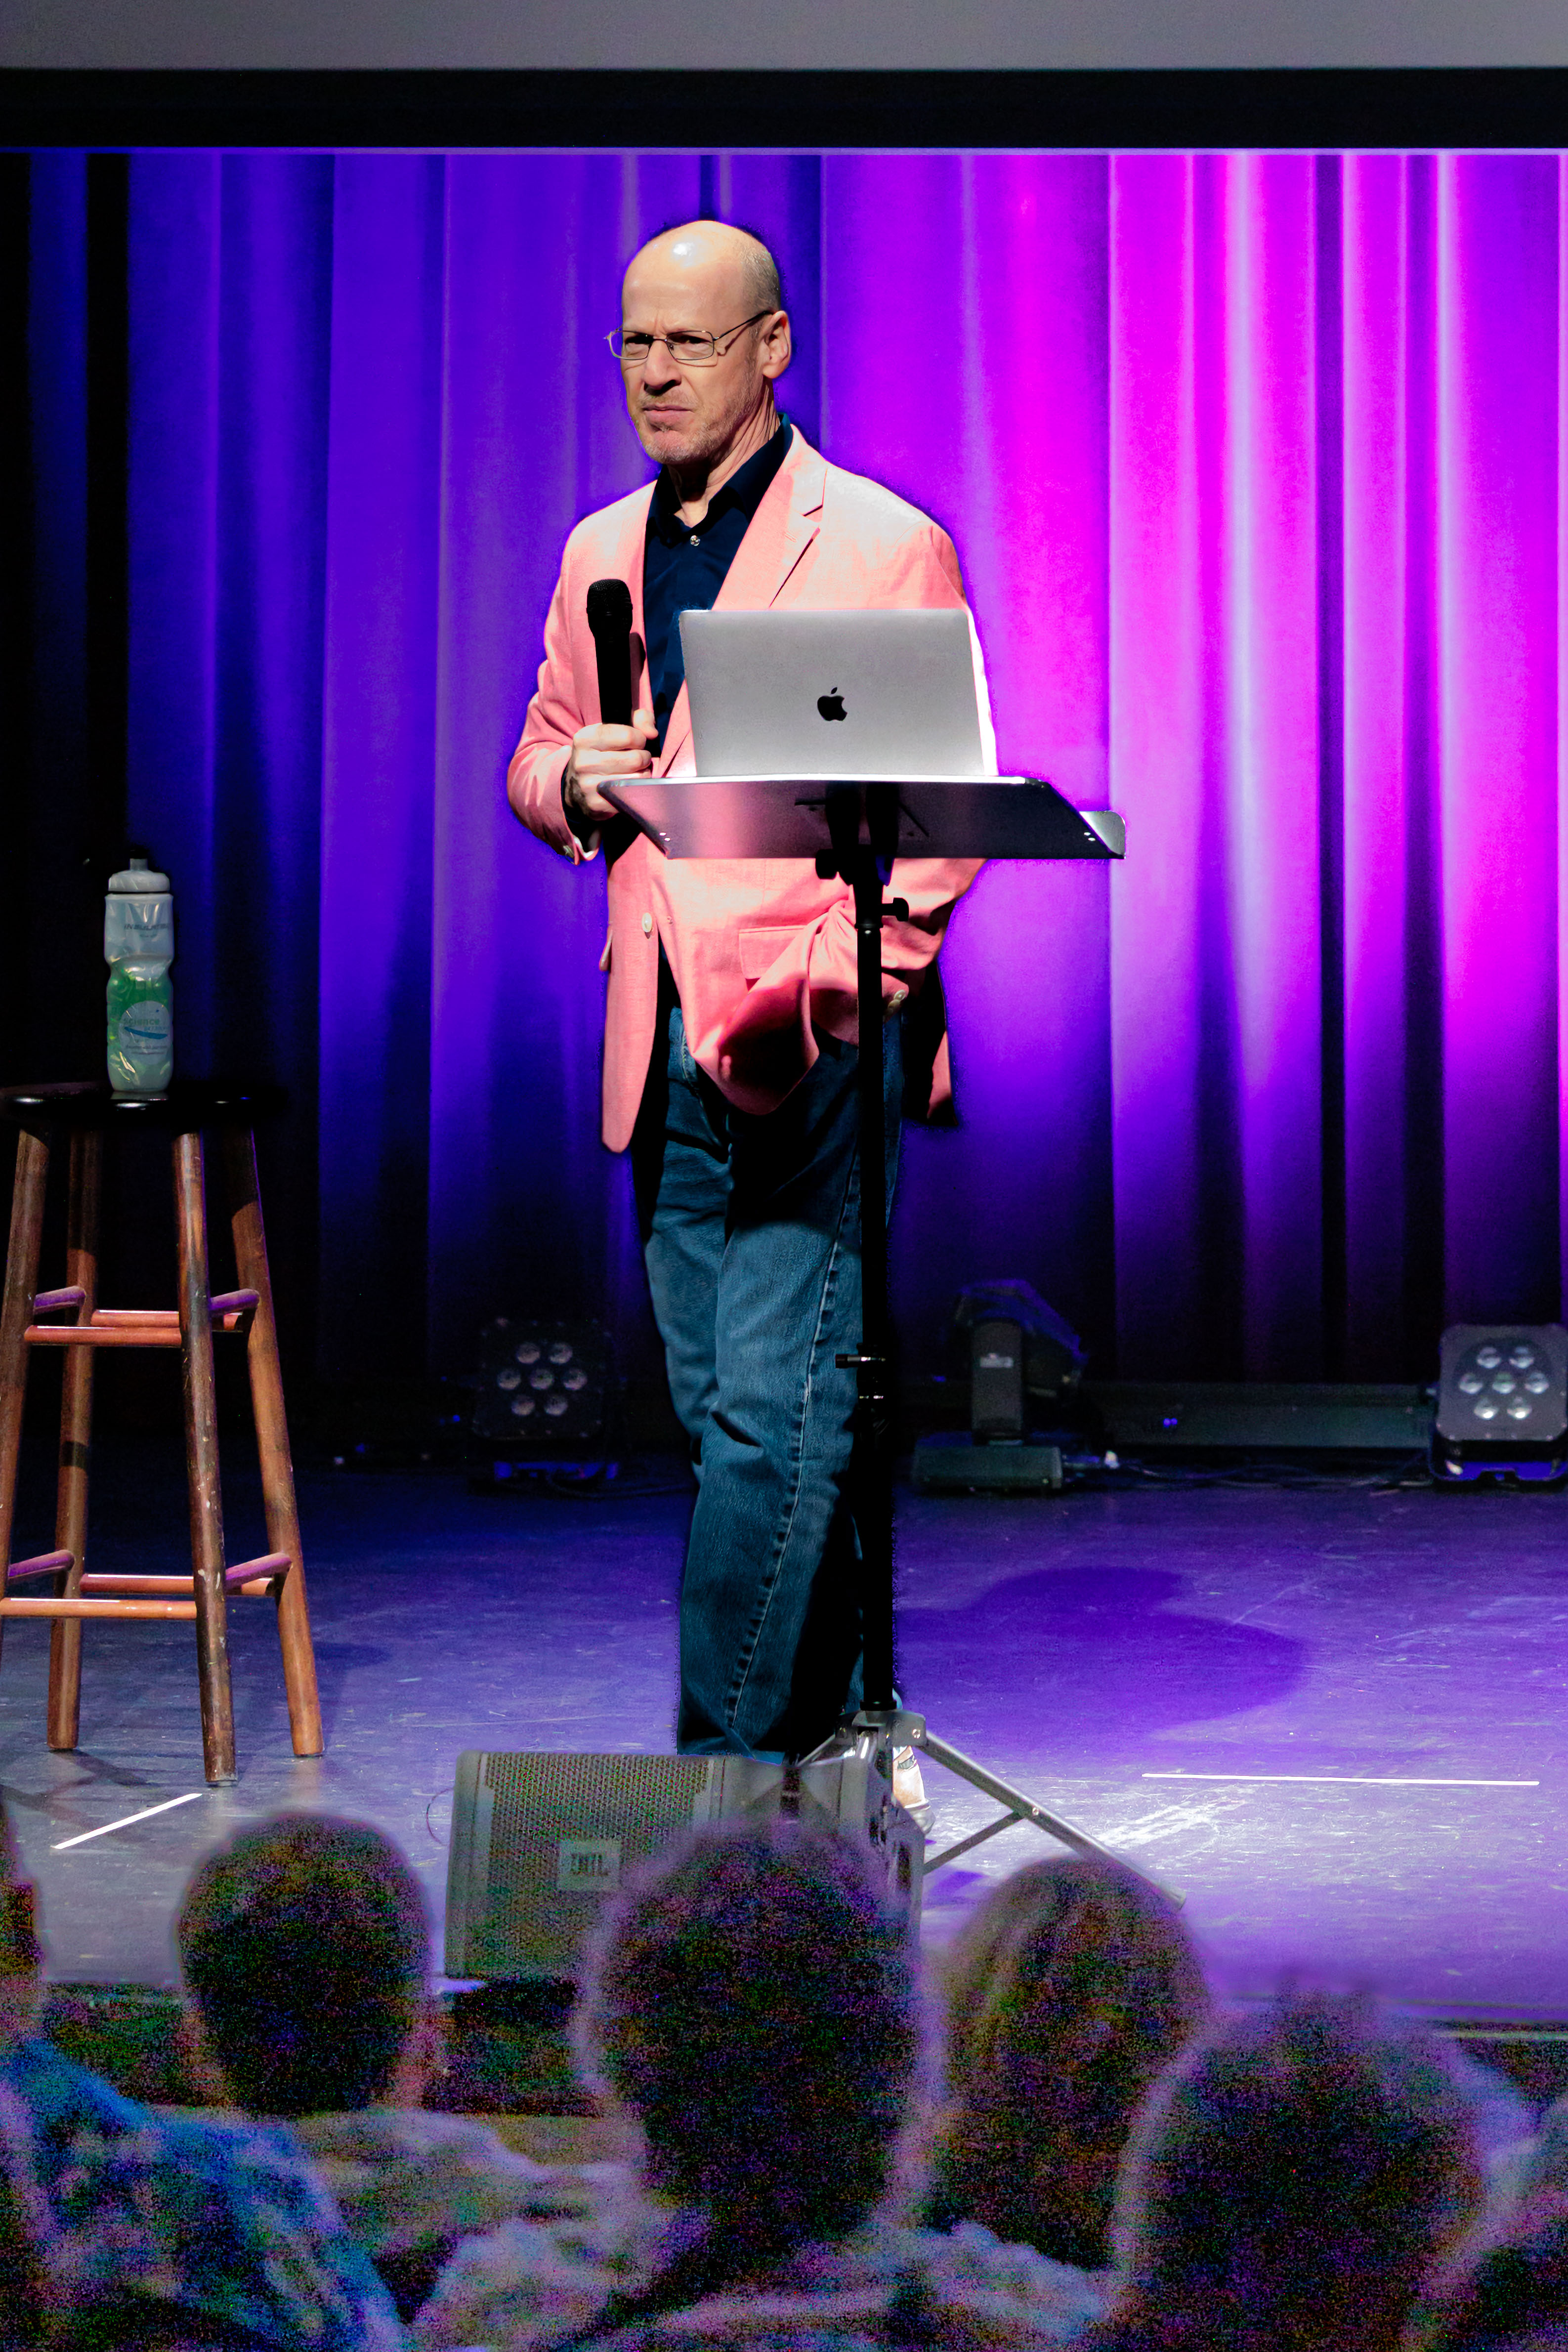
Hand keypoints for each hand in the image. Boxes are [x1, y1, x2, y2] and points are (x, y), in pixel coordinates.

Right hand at [563, 707, 656, 823]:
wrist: (576, 786)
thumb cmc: (603, 753)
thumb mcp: (615, 728)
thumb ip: (639, 720)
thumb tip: (652, 733)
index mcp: (585, 738)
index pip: (628, 736)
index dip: (640, 739)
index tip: (636, 742)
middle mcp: (584, 762)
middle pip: (635, 758)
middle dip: (643, 758)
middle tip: (637, 759)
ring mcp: (588, 785)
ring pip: (636, 778)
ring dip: (642, 774)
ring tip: (633, 772)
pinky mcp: (596, 804)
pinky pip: (631, 796)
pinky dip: (636, 791)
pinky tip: (628, 786)